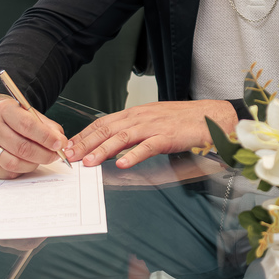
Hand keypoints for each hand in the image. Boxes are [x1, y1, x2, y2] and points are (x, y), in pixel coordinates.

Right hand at [0, 96, 69, 178]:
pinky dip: (19, 170)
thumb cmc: (11, 118)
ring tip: (40, 160)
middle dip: (44, 154)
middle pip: (21, 147)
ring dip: (32, 164)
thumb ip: (47, 127)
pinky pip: (4, 172)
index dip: (46, 137)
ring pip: (13, 163)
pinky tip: (24, 163)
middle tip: (55, 156)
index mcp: (4, 110)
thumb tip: (61, 143)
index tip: (60, 144)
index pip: (27, 125)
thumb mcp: (29, 114)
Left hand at [65, 100, 237, 169]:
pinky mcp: (168, 136)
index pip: (103, 122)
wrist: (210, 116)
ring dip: (103, 150)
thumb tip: (110, 145)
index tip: (68, 146)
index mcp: (135, 113)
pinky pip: (148, 146)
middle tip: (69, 156)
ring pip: (123, 137)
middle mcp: (141, 117)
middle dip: (86, 143)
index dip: (84, 134)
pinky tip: (122, 164)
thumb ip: (132, 131)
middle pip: (108, 129)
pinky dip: (134, 155)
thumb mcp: (152, 121)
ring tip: (89, 162)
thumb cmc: (182, 120)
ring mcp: (154, 126)